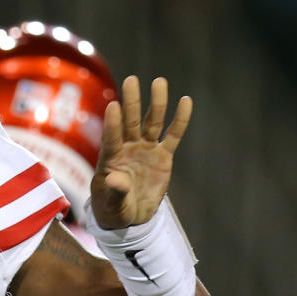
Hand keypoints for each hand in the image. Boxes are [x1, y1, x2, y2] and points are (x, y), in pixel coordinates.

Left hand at [89, 77, 191, 229]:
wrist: (130, 215)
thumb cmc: (113, 209)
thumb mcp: (112, 205)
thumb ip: (114, 191)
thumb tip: (115, 180)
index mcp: (111, 158)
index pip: (111, 137)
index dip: (113, 123)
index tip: (113, 105)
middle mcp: (128, 148)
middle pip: (130, 122)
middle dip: (132, 102)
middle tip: (131, 80)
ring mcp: (146, 149)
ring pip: (152, 122)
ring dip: (156, 103)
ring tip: (159, 81)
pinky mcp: (162, 156)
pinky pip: (173, 135)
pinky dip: (180, 119)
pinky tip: (186, 101)